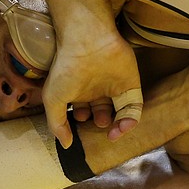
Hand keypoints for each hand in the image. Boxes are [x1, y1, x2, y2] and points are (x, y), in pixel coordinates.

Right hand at [43, 27, 142, 147]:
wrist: (87, 42)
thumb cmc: (66, 68)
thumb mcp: (53, 99)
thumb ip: (57, 124)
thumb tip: (66, 145)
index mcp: (78, 91)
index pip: (82, 112)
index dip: (81, 123)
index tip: (78, 127)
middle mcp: (96, 89)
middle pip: (102, 113)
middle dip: (99, 123)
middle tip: (96, 124)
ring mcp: (115, 87)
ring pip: (119, 113)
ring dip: (117, 127)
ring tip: (110, 131)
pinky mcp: (131, 85)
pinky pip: (134, 108)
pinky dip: (130, 121)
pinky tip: (121, 127)